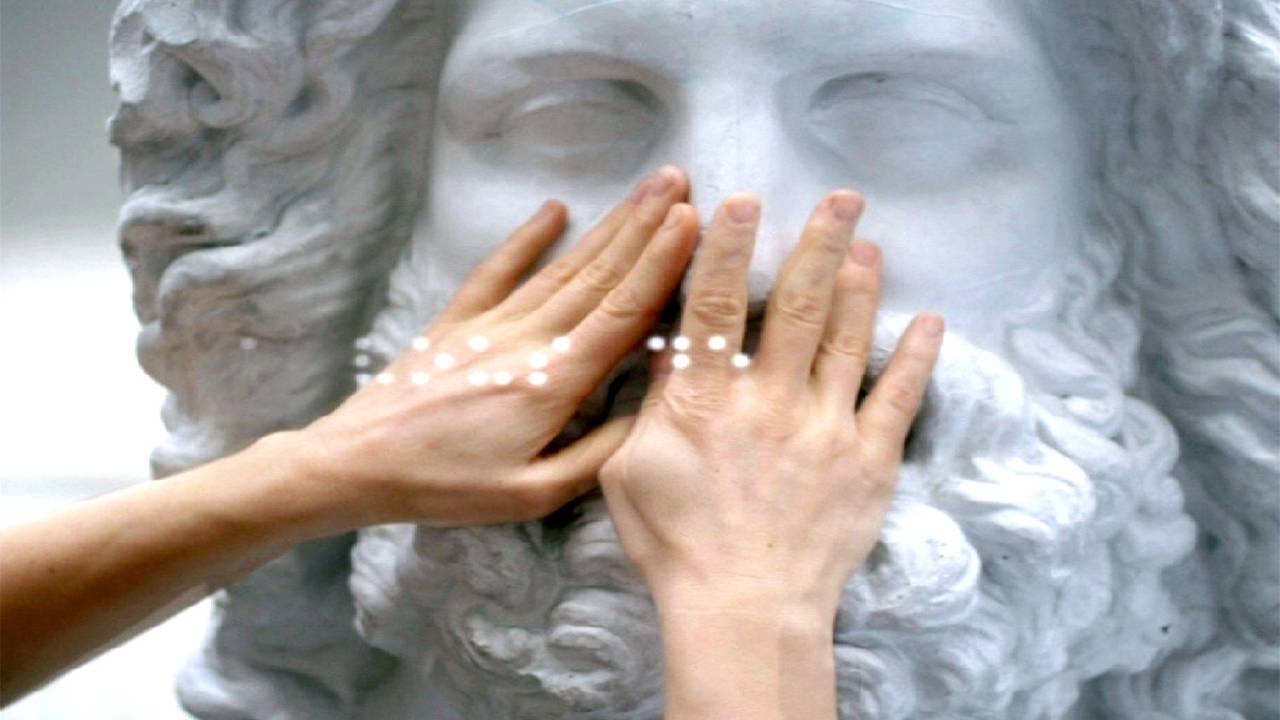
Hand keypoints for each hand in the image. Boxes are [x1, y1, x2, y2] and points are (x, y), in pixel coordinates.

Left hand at [291, 166, 699, 527]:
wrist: (355, 464)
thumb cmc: (445, 487)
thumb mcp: (530, 495)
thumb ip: (595, 455)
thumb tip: (650, 416)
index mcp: (553, 383)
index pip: (620, 314)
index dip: (660, 265)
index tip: (692, 221)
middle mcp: (528, 341)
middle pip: (599, 276)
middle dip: (645, 227)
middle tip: (682, 183)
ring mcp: (490, 325)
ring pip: (562, 267)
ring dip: (608, 226)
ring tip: (645, 190)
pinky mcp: (457, 323)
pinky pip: (499, 270)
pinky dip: (528, 237)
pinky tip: (554, 208)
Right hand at [599, 190, 944, 620]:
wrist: (745, 610)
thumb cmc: (678, 544)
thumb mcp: (633, 471)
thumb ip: (653, 403)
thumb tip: (669, 346)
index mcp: (707, 401)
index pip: (718, 306)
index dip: (728, 247)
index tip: (742, 199)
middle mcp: (770, 402)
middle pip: (799, 305)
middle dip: (820, 243)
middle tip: (843, 196)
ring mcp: (826, 428)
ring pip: (849, 338)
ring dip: (861, 285)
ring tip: (869, 242)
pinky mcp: (869, 460)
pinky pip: (898, 397)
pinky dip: (918, 356)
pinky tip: (931, 320)